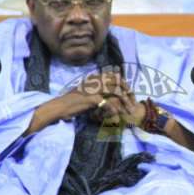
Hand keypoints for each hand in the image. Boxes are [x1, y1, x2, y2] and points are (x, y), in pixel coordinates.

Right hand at [24, 72, 140, 136]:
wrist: (60, 107)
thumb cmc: (73, 102)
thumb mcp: (86, 92)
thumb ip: (98, 89)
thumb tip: (111, 92)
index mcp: (94, 77)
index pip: (116, 76)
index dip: (125, 85)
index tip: (131, 96)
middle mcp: (95, 79)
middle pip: (119, 81)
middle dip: (129, 92)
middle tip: (134, 103)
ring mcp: (93, 88)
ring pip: (117, 91)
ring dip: (125, 102)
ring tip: (130, 111)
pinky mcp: (91, 98)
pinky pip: (109, 104)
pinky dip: (115, 111)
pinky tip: (117, 118)